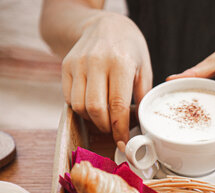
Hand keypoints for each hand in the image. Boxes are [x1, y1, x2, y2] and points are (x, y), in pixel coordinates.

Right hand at [62, 13, 151, 145]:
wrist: (106, 25)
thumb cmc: (130, 49)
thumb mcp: (144, 69)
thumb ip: (143, 96)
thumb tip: (141, 125)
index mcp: (121, 63)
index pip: (118, 105)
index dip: (120, 128)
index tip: (123, 142)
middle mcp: (97, 62)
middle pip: (96, 109)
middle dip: (105, 127)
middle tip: (114, 132)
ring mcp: (78, 64)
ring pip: (79, 106)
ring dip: (92, 120)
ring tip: (105, 119)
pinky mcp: (66, 66)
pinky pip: (69, 98)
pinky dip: (81, 109)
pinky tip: (94, 107)